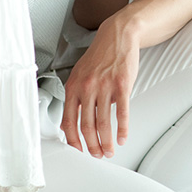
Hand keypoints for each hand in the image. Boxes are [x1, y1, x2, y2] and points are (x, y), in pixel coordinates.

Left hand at [60, 19, 138, 157]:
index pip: (68, 121)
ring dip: (107, 142)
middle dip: (92, 146)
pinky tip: (123, 137)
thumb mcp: (80, 74)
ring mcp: (105, 87)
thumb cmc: (100, 56)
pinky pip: (122, 113)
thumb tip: (72, 121)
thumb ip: (76, 97)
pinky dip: (123, 129)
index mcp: (73, 87)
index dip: (73, 140)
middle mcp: (87, 88)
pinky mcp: (123, 86)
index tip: (79, 150)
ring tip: (110, 150)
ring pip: (104, 123)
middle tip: (98, 155)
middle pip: (87, 126)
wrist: (117, 36)